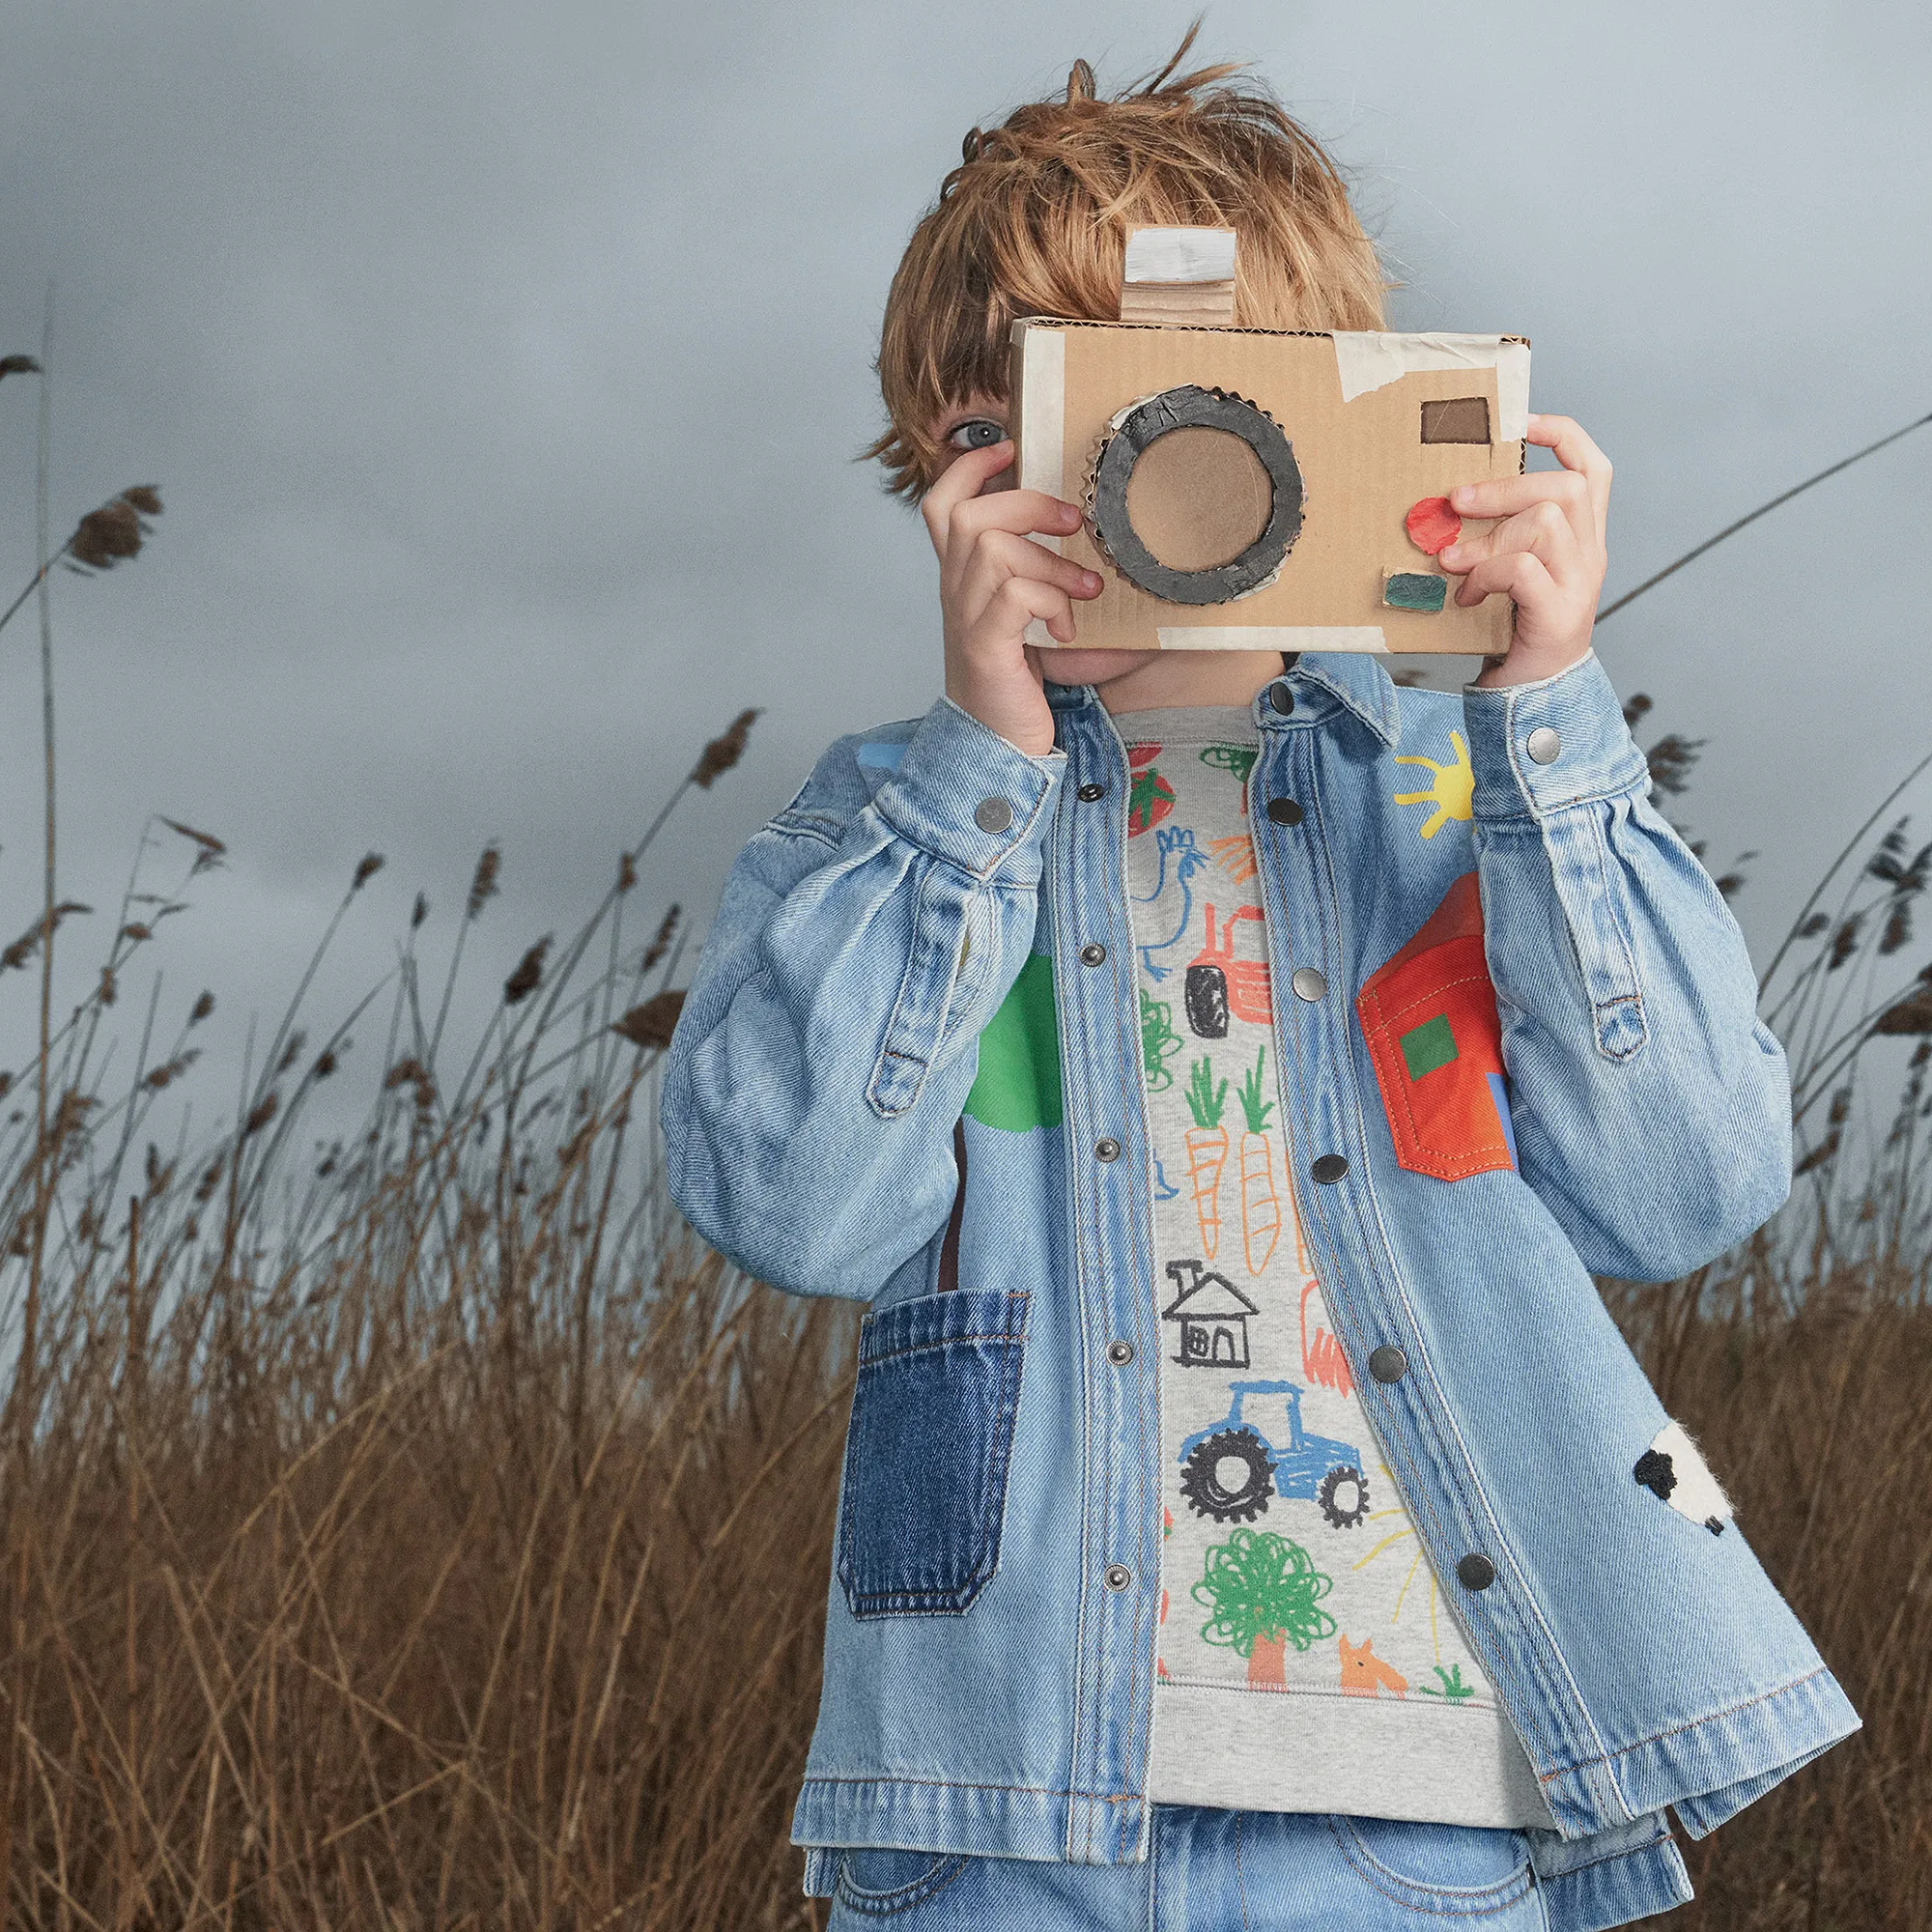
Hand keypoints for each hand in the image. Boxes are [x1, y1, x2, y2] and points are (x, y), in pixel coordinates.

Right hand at [920, 439, 1102, 755]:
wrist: (999, 748)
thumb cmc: (1022, 683)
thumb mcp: (1031, 619)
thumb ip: (1046, 578)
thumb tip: (1105, 544)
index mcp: (962, 579)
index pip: (940, 504)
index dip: (968, 467)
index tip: (1009, 449)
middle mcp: (955, 592)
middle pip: (969, 514)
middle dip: (1029, 504)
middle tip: (1074, 524)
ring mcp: (966, 619)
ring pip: (994, 549)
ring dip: (1052, 563)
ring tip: (1086, 591)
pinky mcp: (985, 648)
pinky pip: (1013, 595)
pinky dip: (1050, 602)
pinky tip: (1064, 629)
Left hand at [1439, 414, 1610, 689]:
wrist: (1532, 698)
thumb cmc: (1511, 631)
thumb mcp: (1506, 573)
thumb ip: (1496, 537)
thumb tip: (1445, 506)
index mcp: (1582, 538)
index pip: (1592, 469)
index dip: (1562, 435)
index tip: (1521, 422)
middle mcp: (1590, 554)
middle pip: (1566, 487)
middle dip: (1506, 486)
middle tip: (1456, 501)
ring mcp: (1580, 583)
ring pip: (1547, 522)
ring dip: (1489, 537)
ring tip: (1454, 561)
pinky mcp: (1560, 613)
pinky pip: (1524, 568)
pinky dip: (1487, 574)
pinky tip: (1468, 595)